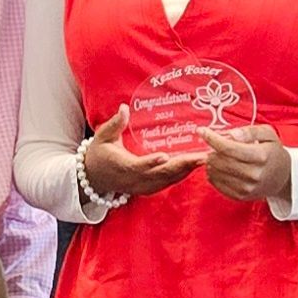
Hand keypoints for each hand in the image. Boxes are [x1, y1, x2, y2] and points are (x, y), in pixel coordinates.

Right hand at [80, 105, 204, 201]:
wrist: (93, 178)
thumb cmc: (99, 154)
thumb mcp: (102, 136)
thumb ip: (114, 124)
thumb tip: (124, 108)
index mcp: (122, 166)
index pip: (138, 166)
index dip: (150, 163)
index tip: (164, 156)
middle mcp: (135, 180)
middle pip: (161, 175)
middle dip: (182, 166)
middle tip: (200, 156)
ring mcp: (143, 186)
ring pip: (167, 180)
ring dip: (186, 171)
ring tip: (203, 159)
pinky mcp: (148, 188)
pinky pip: (167, 183)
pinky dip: (181, 175)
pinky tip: (194, 166)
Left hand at [200, 124, 291, 201]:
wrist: (283, 178)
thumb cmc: (273, 153)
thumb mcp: (268, 134)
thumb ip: (249, 131)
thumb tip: (231, 134)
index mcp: (260, 156)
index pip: (228, 148)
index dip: (211, 138)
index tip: (202, 131)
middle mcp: (253, 174)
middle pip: (219, 161)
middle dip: (211, 150)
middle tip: (213, 145)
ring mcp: (246, 187)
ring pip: (215, 173)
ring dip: (211, 162)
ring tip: (218, 156)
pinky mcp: (240, 196)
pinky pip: (216, 184)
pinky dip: (213, 174)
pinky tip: (219, 167)